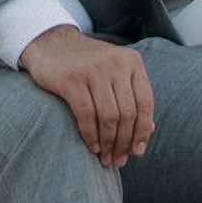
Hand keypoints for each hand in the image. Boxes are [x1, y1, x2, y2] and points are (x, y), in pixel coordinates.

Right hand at [21, 27, 156, 165]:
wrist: (51, 43)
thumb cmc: (88, 64)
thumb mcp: (115, 72)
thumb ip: (132, 96)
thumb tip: (149, 130)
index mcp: (132, 62)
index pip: (145, 102)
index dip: (143, 131)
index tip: (138, 152)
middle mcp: (116, 63)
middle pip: (127, 113)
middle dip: (124, 142)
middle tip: (118, 160)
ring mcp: (94, 70)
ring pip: (109, 116)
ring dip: (109, 143)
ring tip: (105, 158)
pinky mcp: (72, 80)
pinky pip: (86, 115)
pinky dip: (91, 135)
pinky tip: (92, 147)